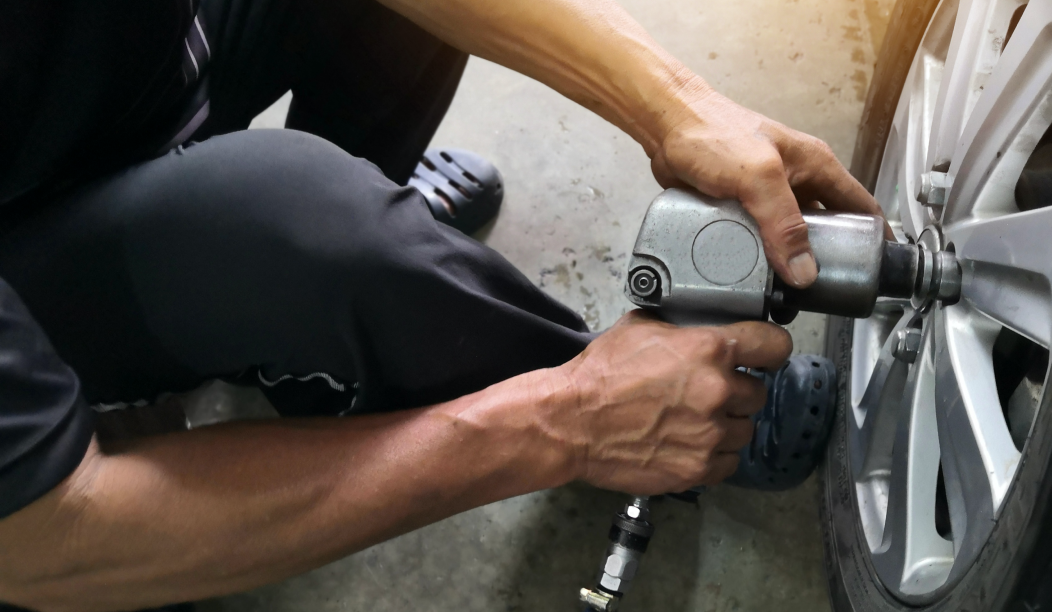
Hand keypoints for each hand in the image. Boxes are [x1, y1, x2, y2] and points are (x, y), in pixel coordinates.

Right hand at [549, 311, 792, 494]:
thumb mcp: (641, 327)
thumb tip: (697, 325)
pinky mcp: (698, 467)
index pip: (774, 345)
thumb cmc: (600, 375)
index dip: (770, 349)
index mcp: (709, 350)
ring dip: (727, 424)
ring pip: (745, 429)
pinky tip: (690, 444)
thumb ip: (681, 327)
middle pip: (758, 392)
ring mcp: (710, 433)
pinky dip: (714, 455)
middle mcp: (718, 391)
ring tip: (696, 421)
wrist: (572, 422)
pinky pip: (728, 462)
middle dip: (737, 390)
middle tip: (708, 392)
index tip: (765, 355)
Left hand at [649, 80, 885, 287]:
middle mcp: (796, 182)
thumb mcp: (758, 177)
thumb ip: (783, 222)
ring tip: (789, 293)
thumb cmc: (714, 133)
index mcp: (815, 166)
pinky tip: (755, 278)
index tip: (877, 269)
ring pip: (788, 238)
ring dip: (788, 263)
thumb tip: (804, 269)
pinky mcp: (739, 209)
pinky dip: (759, 258)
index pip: (860, 205)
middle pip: (825, 229)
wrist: (667, 128)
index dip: (875, 237)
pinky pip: (758, 240)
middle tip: (825, 291)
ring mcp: (767, 197)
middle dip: (826, 259)